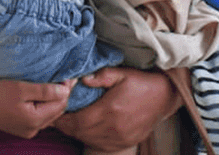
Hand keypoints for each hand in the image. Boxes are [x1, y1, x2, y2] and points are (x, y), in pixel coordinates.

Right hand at [0, 78, 73, 138]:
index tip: (70, 76)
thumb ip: (45, 90)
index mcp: (35, 120)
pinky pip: (38, 119)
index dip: (67, 89)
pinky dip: (43, 108)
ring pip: (48, 116)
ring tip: (54, 86)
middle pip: (57, 112)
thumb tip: (66, 90)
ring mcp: (26, 131)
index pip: (61, 104)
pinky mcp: (19, 129)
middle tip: (65, 79)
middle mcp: (33, 129)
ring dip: (53, 102)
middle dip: (62, 96)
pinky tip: (40, 97)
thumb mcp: (21, 88)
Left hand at [54, 67, 180, 149]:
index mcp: (110, 110)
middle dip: (66, 126)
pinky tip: (85, 130)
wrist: (164, 96)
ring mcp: (121, 138)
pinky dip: (89, 139)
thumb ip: (101, 76)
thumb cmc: (140, 82)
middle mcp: (115, 128)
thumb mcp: (121, 73)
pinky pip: (102, 146)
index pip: (78, 121)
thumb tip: (82, 78)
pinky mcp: (126, 143)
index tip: (55, 111)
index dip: (63, 119)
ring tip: (68, 122)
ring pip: (90, 140)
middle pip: (81, 132)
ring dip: (76, 133)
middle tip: (56, 117)